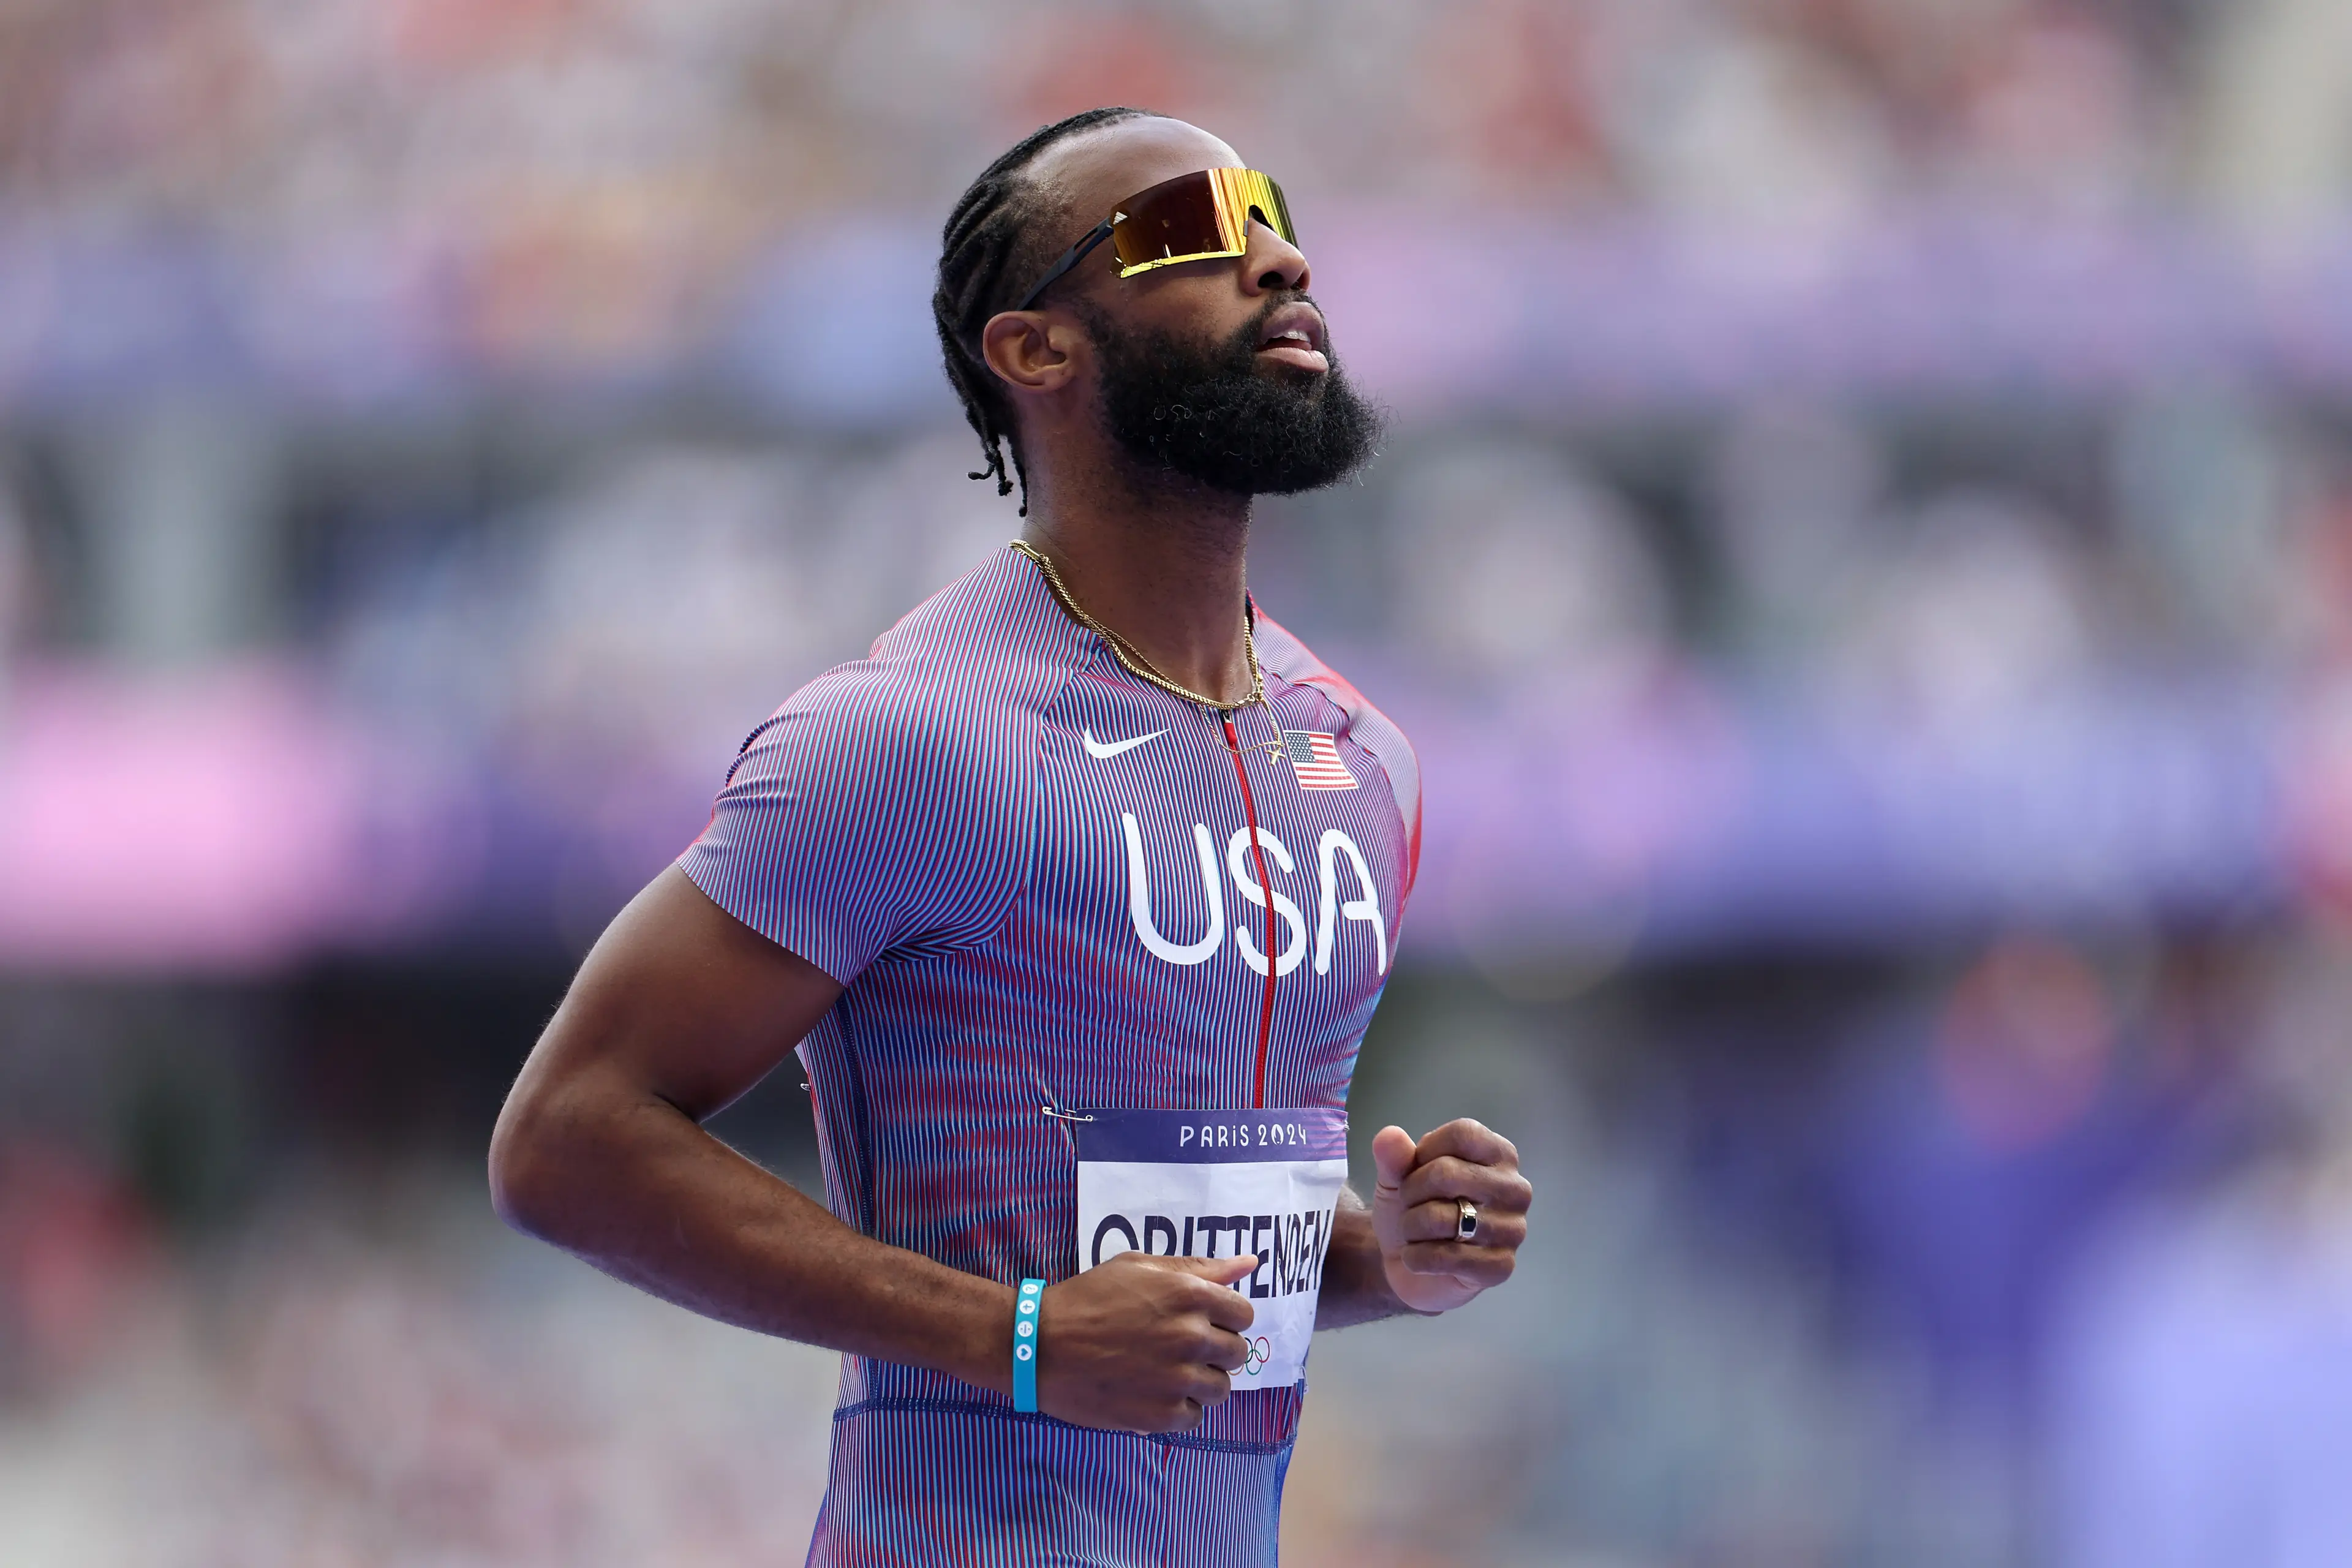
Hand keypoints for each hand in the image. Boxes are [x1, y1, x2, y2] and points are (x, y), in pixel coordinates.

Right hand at [1035, 1252, 1257, 1433]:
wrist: (1041, 1345)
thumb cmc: (1088, 1298)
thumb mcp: (1139, 1267)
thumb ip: (1198, 1267)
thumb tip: (1251, 1263)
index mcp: (1189, 1295)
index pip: (1243, 1314)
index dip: (1225, 1319)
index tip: (1203, 1322)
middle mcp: (1190, 1337)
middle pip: (1236, 1353)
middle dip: (1215, 1350)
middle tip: (1181, 1348)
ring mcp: (1178, 1379)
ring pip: (1220, 1389)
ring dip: (1201, 1382)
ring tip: (1167, 1373)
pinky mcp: (1161, 1415)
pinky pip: (1195, 1418)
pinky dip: (1179, 1409)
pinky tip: (1154, 1394)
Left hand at [1370, 1119, 1531, 1313]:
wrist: (1409, 1261)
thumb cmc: (1416, 1207)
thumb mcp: (1398, 1176)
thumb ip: (1395, 1156)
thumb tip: (1389, 1135)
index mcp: (1500, 1155)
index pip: (1463, 1134)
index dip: (1424, 1151)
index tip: (1414, 1169)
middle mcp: (1516, 1189)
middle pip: (1448, 1173)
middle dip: (1411, 1192)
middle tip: (1409, 1206)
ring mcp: (1513, 1230)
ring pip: (1442, 1217)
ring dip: (1411, 1227)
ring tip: (1414, 1232)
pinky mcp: (1501, 1267)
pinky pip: (1446, 1257)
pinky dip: (1417, 1258)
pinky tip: (1418, 1258)